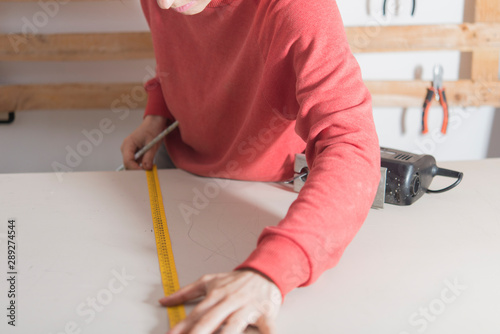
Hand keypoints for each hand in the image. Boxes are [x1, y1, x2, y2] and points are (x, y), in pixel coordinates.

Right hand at [120, 115, 166, 169]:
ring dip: (140, 167)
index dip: (135, 168)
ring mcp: (129, 150)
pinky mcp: (134, 152)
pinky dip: (141, 164)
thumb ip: (149, 157)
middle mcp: (126, 148)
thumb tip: (146, 168)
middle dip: (137, 169)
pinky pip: (135, 162)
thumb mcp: (152, 144)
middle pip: (128, 164)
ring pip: (131, 164)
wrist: (153, 123)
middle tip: (147, 172)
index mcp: (128, 144)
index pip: (127, 161)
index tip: (144, 172)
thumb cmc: (151, 129)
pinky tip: (148, 163)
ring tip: (149, 166)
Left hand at [160, 269, 281, 333]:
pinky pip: (267, 328)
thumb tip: (164, 301)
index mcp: (216, 295)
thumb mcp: (209, 281)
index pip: (196, 314)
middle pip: (211, 320)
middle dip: (198, 333)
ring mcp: (248, 308)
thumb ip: (186, 292)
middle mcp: (230, 301)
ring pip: (234, 325)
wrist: (265, 272)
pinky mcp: (266, 314)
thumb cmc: (237, 281)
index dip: (182, 327)